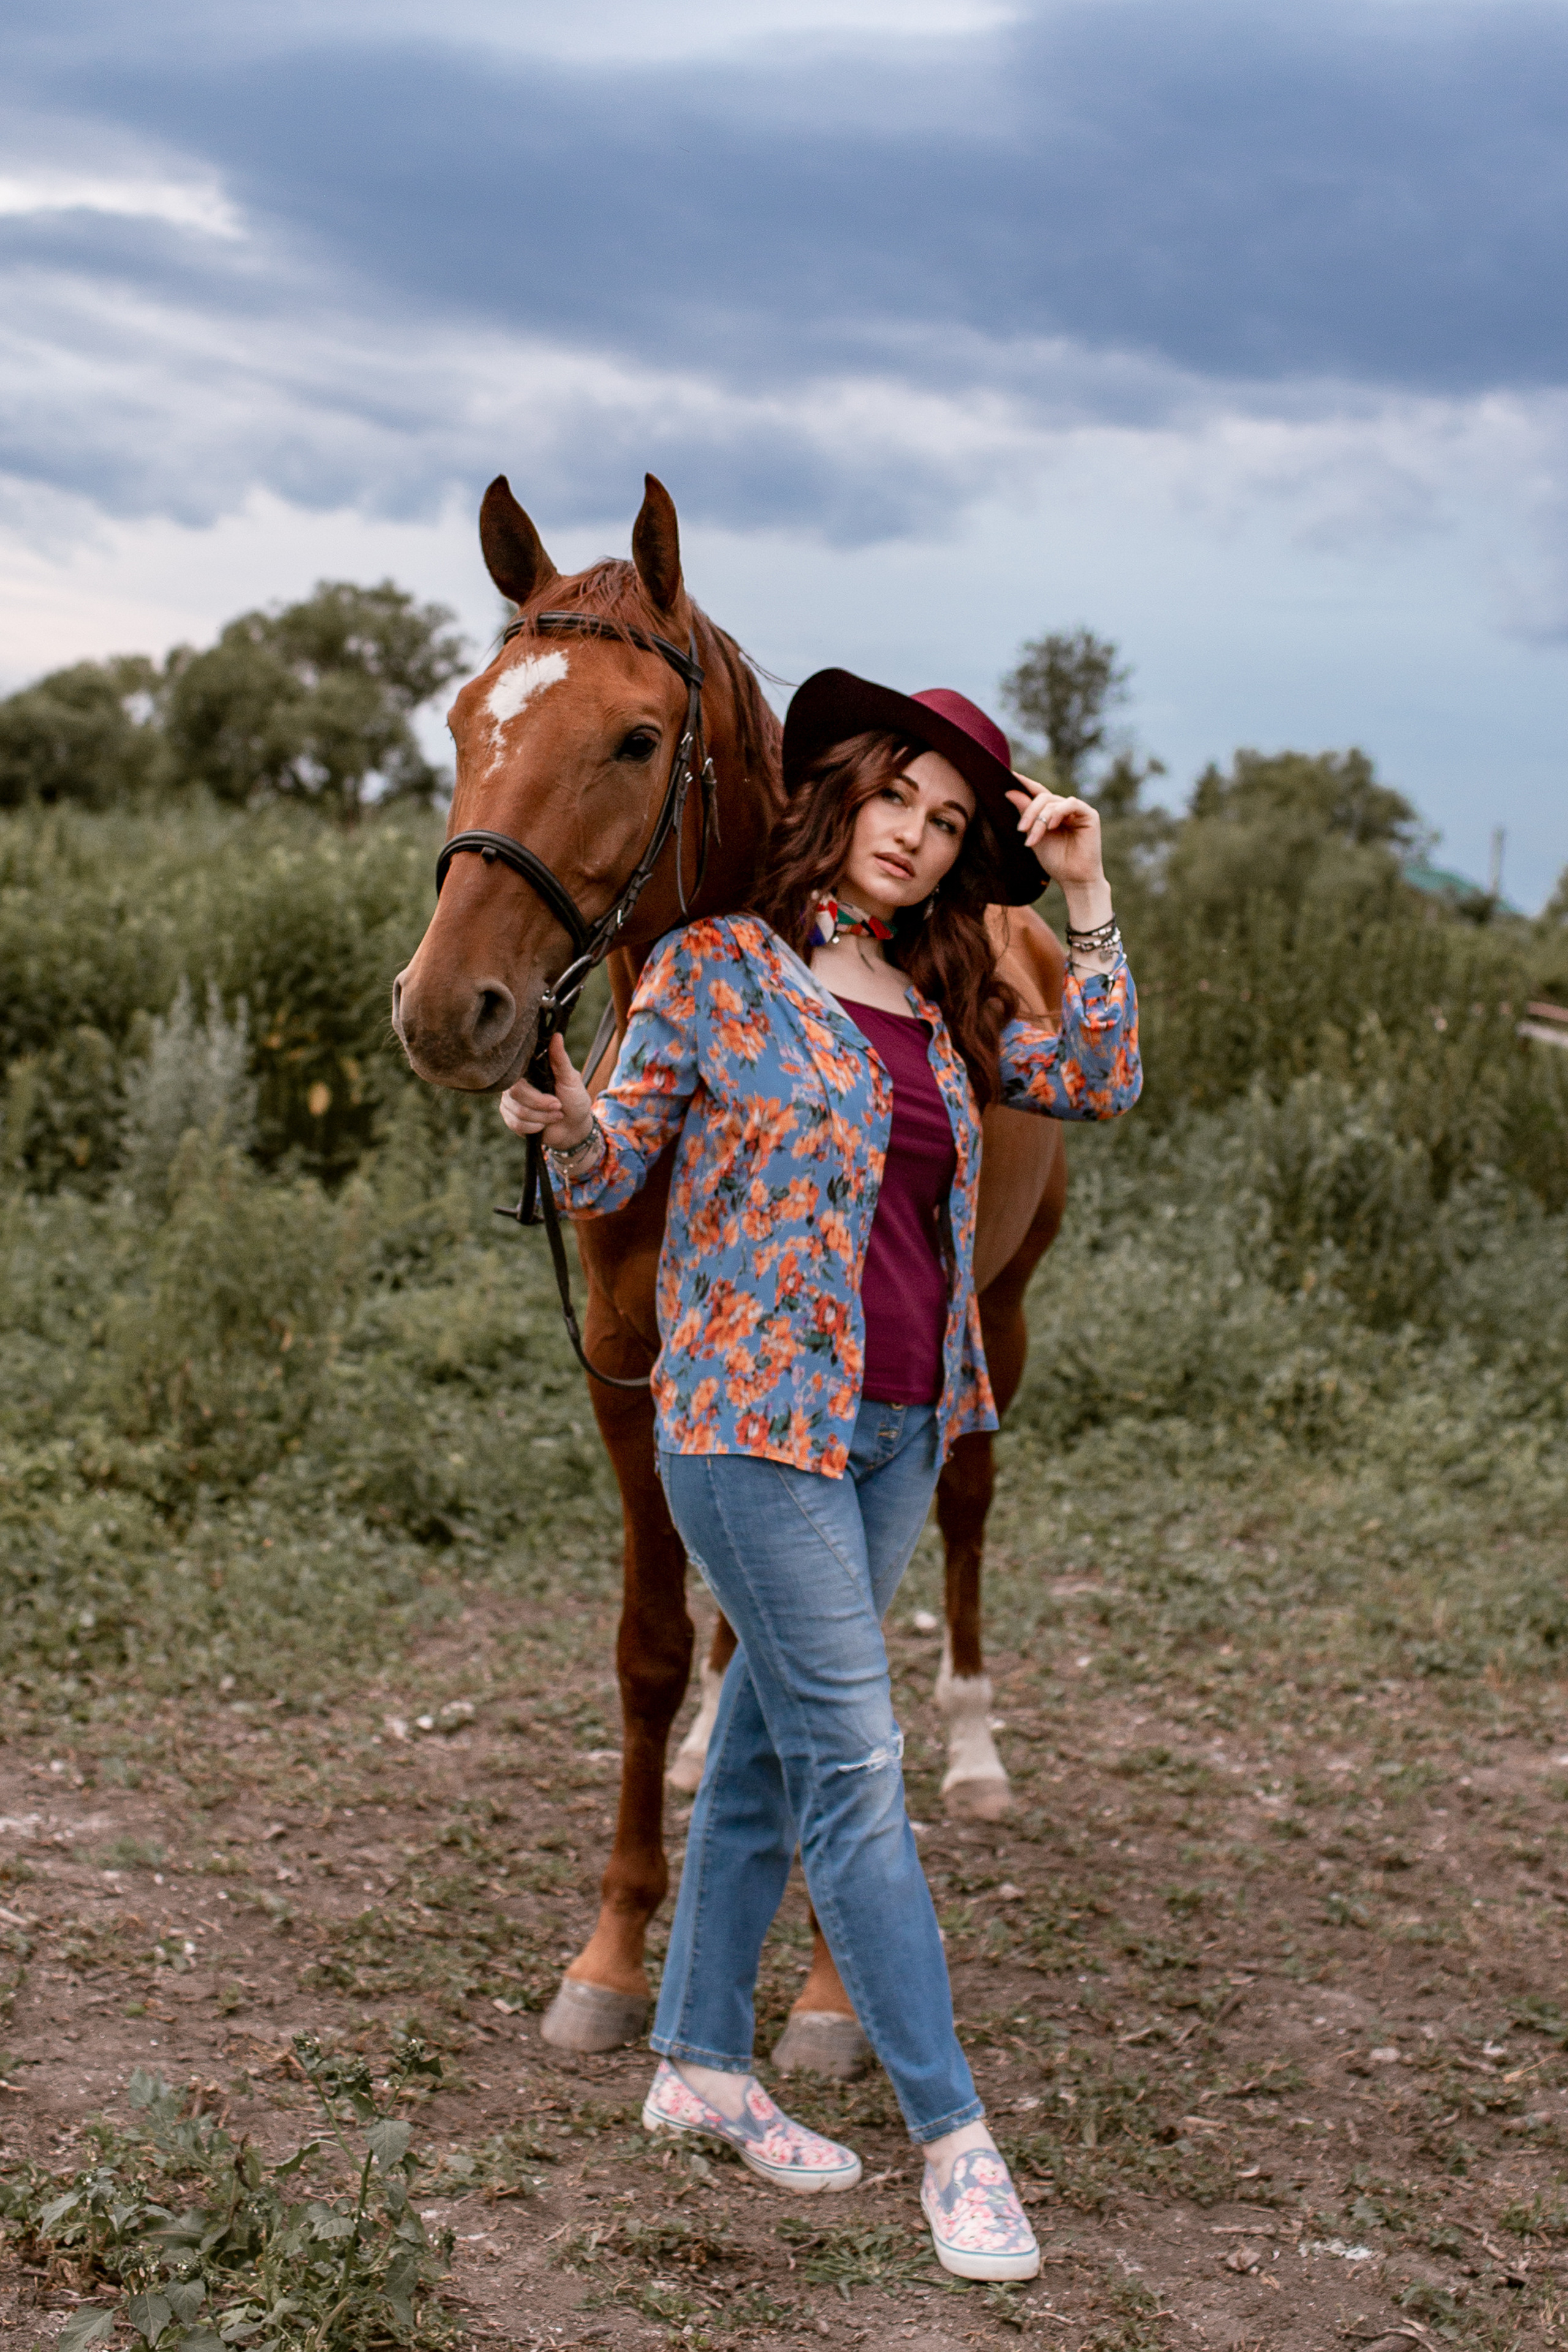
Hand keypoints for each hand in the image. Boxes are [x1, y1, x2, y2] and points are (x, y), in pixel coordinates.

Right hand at [498, 1032, 592, 1149]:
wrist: (574, 1128)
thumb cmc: (574, 1100)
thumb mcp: (571, 1079)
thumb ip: (560, 1059)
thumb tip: (557, 1036)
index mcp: (530, 1070)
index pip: (518, 1069)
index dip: (531, 1081)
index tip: (548, 1086)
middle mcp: (517, 1083)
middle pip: (515, 1092)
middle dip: (540, 1103)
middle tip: (558, 1105)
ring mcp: (511, 1101)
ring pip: (517, 1110)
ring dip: (541, 1117)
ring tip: (555, 1115)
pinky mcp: (511, 1118)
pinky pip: (515, 1123)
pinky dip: (534, 1127)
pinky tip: (543, 1125)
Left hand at [1006, 775, 1111, 928]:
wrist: (1073, 879)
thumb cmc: (1055, 860)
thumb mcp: (1034, 835)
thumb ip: (1025, 814)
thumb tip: (1010, 792)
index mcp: (1051, 812)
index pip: (1037, 792)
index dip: (1025, 783)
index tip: (1010, 775)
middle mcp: (1064, 808)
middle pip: (1042, 797)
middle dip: (1029, 812)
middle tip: (1021, 829)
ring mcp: (1077, 810)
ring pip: (1052, 802)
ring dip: (1040, 819)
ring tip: (1034, 839)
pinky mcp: (1089, 814)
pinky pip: (1070, 803)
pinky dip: (1058, 812)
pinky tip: (1051, 826)